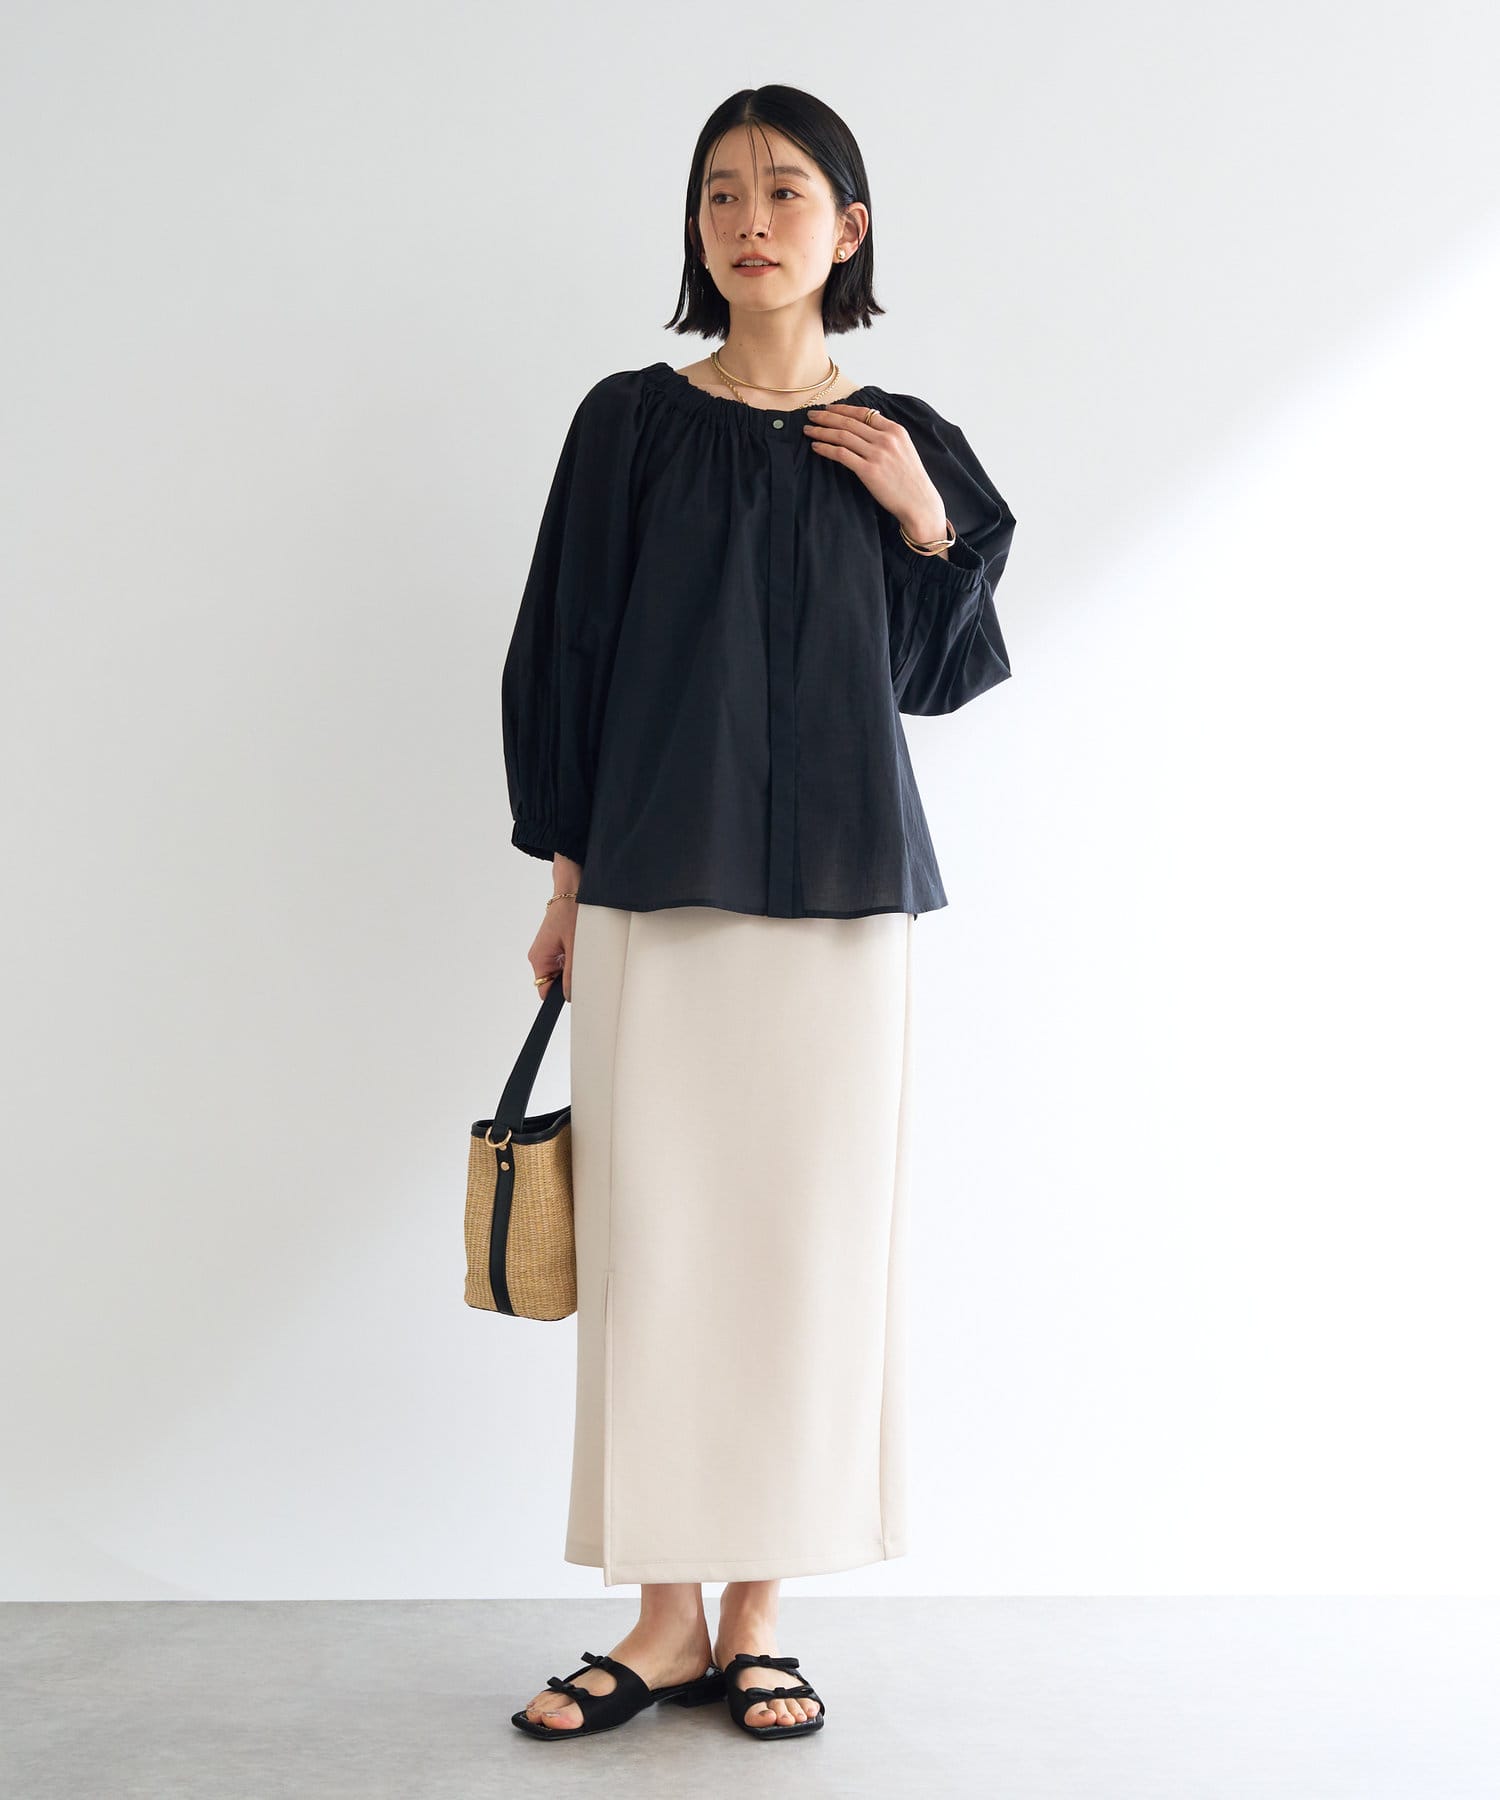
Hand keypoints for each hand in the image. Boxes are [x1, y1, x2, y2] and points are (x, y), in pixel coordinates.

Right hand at [530, 857, 580, 1001]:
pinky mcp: (556, 943)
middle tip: (583, 966)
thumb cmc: (570, 910)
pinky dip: (574, 957)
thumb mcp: (575, 947)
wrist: (572, 887)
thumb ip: (571, 974)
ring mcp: (548, 949)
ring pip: (561, 970)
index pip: (544, 990)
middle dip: (569, 979)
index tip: (574, 997)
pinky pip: (564, 959)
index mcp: (539, 958)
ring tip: (582, 950)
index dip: (559, 996)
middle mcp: (540, 955)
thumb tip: (569, 995)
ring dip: (573, 966)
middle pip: (554, 981)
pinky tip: (581, 945)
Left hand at [803, 403, 946, 543]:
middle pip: (849, 422)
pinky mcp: (869, 470)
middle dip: (827, 417)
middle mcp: (886, 439)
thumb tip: (865, 430)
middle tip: (811, 416)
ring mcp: (877, 454)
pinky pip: (841, 454)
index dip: (842, 409)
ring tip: (808, 430)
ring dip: (822, 431)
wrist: (919, 503)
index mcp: (895, 430)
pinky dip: (826, 449)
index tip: (828, 409)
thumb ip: (887, 438)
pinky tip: (816, 447)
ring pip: (842, 436)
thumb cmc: (910, 480)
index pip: (864, 413)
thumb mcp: (904, 450)